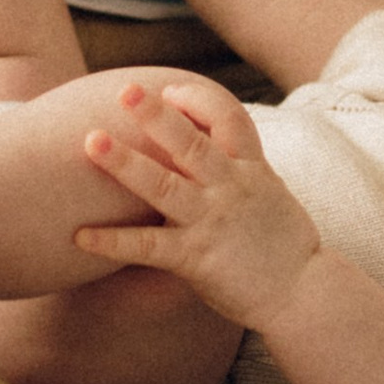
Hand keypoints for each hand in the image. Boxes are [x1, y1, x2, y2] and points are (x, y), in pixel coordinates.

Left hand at [72, 75, 322, 321]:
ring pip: (164, 184)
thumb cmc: (282, 242)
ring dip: (126, 162)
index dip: (197, 100)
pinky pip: (148, 246)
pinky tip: (79, 236)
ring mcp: (212, 221)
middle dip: (157, 114)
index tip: (168, 90)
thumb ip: (238, 166)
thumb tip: (205, 143)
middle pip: (191, 141)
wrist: (304, 293)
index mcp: (251, 168)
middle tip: (125, 91)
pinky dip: (113, 241)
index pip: (228, 117)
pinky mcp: (196, 257)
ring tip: (91, 142)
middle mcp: (231, 187)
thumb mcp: (269, 191)